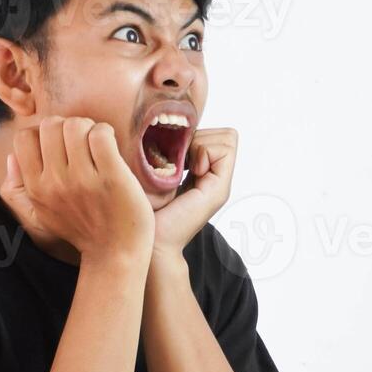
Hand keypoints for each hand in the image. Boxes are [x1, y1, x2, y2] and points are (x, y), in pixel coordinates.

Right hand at [0, 115, 154, 264]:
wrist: (115, 253)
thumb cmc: (80, 230)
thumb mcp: (38, 216)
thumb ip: (17, 190)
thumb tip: (10, 158)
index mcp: (36, 188)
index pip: (25, 137)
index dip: (42, 133)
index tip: (59, 145)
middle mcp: (55, 183)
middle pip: (51, 124)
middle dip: (67, 127)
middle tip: (81, 143)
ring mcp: (83, 179)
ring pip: (76, 125)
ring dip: (89, 128)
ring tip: (96, 145)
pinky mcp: (111, 176)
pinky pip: (100, 134)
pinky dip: (106, 133)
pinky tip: (110, 147)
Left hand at [152, 127, 237, 260]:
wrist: (150, 242)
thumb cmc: (143, 210)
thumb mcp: (153, 174)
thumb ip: (166, 154)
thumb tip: (169, 129)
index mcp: (202, 174)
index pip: (216, 135)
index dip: (196, 136)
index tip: (175, 156)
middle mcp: (215, 178)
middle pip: (225, 134)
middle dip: (200, 137)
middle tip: (180, 160)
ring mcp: (220, 184)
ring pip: (228, 138)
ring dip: (201, 144)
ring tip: (183, 166)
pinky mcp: (219, 189)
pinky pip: (224, 149)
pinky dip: (204, 151)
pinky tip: (190, 171)